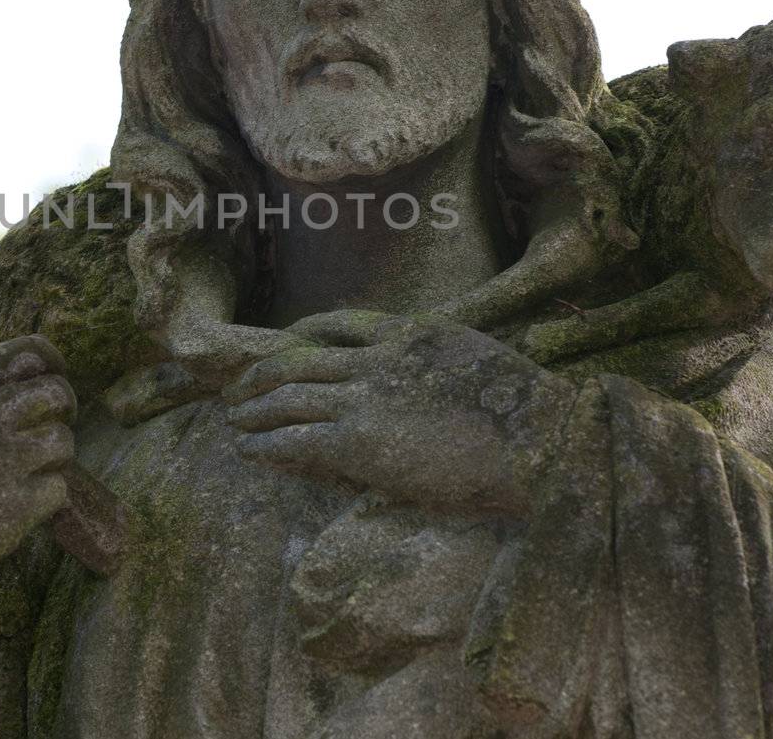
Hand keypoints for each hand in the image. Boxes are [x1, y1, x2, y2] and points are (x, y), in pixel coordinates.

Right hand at [0, 335, 75, 635]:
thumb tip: (12, 394)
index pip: (31, 352)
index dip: (50, 371)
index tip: (48, 393)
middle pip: (57, 392)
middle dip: (60, 416)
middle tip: (45, 442)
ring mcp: (3, 455)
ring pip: (63, 441)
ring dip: (51, 464)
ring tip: (20, 485)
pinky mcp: (19, 503)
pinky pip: (58, 490)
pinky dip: (45, 505)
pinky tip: (14, 518)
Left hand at [224, 311, 572, 514]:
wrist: (540, 442)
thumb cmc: (529, 418)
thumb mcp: (481, 364)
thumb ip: (443, 364)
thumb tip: (429, 385)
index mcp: (412, 332)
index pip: (342, 322)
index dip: (303, 336)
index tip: (285, 344)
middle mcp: (381, 358)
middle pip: (301, 358)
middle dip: (262, 373)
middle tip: (238, 390)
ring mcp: (368, 398)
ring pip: (289, 395)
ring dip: (253, 409)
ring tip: (232, 422)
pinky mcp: (361, 441)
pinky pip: (296, 437)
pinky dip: (265, 442)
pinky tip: (249, 450)